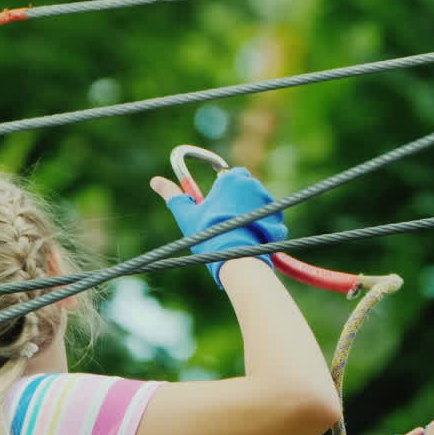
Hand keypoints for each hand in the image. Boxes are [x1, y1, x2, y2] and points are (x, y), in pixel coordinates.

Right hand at [150, 168, 287, 286]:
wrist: (237, 257)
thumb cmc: (210, 235)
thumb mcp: (187, 215)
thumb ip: (172, 195)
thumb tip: (154, 181)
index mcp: (230, 178)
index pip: (227, 177)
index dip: (221, 193)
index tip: (217, 208)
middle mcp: (251, 183)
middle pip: (243, 188)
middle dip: (236, 201)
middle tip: (224, 221)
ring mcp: (267, 199)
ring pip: (256, 202)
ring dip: (248, 213)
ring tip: (236, 233)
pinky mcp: (278, 215)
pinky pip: (269, 217)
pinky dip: (261, 226)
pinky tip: (250, 239)